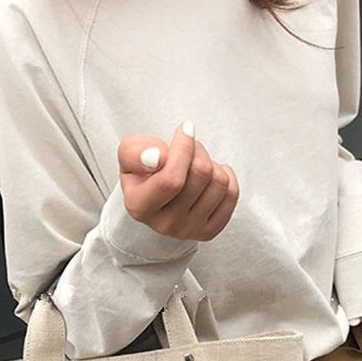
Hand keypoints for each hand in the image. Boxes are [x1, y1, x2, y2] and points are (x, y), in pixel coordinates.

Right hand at [116, 121, 239, 241]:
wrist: (155, 196)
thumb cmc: (144, 171)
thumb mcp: (129, 154)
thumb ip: (135, 152)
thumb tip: (158, 158)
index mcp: (140, 207)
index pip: (171, 179)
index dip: (184, 148)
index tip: (185, 129)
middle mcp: (164, 224)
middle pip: (200, 174)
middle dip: (198, 149)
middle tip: (190, 146)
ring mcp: (189, 230)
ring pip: (219, 182)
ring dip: (212, 163)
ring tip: (197, 163)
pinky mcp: (209, 231)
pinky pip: (232, 195)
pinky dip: (226, 176)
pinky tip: (211, 175)